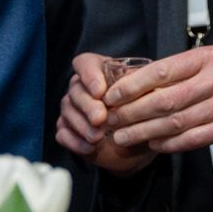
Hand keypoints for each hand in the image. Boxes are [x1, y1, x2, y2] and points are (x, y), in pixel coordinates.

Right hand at [56, 53, 154, 175]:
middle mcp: (84, 87)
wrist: (139, 142)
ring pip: (68, 111)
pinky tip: (90, 147)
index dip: (89, 75)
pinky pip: (62, 132)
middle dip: (88, 105)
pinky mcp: (69, 129)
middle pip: (75, 89)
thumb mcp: (150, 97)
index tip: (100, 92)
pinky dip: (74, 141)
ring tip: (98, 137)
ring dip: (82, 125)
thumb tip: (140, 89)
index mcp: (102, 72)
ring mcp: (73, 108)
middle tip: (101, 119)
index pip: (86, 63)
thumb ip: (143, 90)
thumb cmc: (145, 112)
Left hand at [104, 45, 212, 154]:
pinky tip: (154, 144)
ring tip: (123, 137)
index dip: (132, 86)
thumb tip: (129, 85)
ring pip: (176, 122)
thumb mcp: (202, 58)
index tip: (111, 96)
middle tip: (112, 121)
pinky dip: (170, 143)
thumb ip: (173, 71)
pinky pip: (194, 138)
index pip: (161, 71)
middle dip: (132, 113)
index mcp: (205, 59)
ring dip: (144, 132)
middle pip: (165, 101)